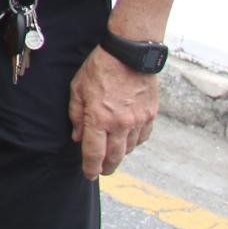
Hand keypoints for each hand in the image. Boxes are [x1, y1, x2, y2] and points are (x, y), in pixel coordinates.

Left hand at [67, 44, 159, 179]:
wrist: (129, 54)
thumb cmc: (100, 68)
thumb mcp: (78, 88)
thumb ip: (76, 115)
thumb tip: (78, 137)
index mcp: (99, 118)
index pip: (94, 153)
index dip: (90, 167)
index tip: (89, 174)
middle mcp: (120, 124)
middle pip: (114, 157)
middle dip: (107, 167)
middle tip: (102, 171)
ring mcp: (138, 121)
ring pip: (130, 148)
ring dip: (120, 155)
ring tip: (113, 155)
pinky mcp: (151, 115)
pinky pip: (143, 137)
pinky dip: (134, 142)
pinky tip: (128, 141)